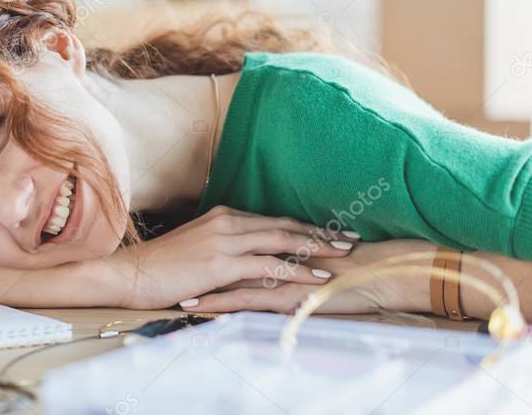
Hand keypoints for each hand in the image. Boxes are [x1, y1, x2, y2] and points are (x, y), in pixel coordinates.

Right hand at [115, 205, 357, 309]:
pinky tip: (316, 277)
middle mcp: (227, 222)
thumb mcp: (196, 249)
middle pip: (284, 225)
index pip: (272, 220)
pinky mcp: (221, 262)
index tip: (331, 231)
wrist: (131, 273)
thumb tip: (250, 260)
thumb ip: (224, 248)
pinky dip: (296, 270)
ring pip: (281, 241)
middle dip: (320, 232)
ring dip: (316, 248)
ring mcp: (224, 240)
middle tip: (352, 238)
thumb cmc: (160, 267)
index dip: (304, 226)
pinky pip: (268, 265)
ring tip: (344, 256)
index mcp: (222, 216)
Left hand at [189, 239, 436, 314]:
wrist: (387, 272)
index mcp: (281, 245)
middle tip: (165, 273)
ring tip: (170, 293)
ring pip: (228, 277)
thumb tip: (278, 268)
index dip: (210, 250)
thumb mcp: (320, 266)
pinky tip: (196, 307)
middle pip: (226, 258)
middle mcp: (274, 255)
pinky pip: (245, 298)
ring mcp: (278, 273)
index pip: (238, 245)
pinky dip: (217, 302)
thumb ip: (296, 264)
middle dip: (195, 266)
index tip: (182, 258)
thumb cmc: (359, 270)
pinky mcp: (286, 293)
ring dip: (198, 285)